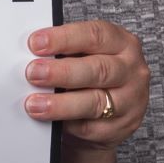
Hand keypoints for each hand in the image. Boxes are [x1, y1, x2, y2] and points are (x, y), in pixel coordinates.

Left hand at [21, 20, 148, 150]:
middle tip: (33, 73)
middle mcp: (132, 70)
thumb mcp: (84, 54)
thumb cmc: (90, 74)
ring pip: (95, 102)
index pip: (94, 35)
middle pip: (98, 69)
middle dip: (61, 71)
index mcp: (122, 42)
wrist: (106, 113)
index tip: (36, 43)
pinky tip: (50, 120)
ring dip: (61, 103)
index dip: (64, 38)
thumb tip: (31, 55)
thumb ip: (65, 52)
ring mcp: (130, 101)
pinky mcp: (122, 128)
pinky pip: (91, 127)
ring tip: (35, 103)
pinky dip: (67, 123)